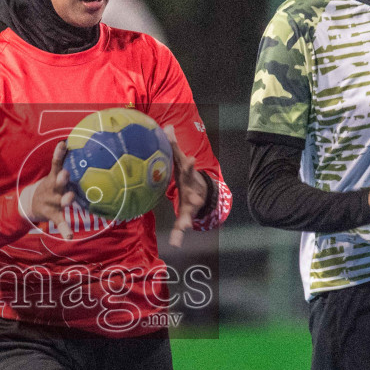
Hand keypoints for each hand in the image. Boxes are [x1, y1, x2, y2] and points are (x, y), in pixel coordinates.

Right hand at [17, 141, 73, 240]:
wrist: (30, 204)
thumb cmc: (50, 187)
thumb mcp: (54, 175)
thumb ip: (63, 162)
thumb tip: (73, 143)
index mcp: (53, 178)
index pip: (56, 163)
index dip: (59, 154)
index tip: (63, 144)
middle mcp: (52, 189)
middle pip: (57, 182)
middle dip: (61, 178)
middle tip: (66, 174)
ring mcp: (52, 202)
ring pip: (60, 201)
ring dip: (65, 199)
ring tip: (70, 198)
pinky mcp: (52, 215)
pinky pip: (60, 222)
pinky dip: (65, 230)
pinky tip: (69, 238)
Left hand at [164, 124, 209, 247]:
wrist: (202, 192)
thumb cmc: (185, 175)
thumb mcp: (180, 161)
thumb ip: (173, 146)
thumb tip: (167, 126)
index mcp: (188, 177)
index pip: (188, 170)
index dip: (189, 165)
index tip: (191, 159)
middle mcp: (192, 191)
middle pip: (193, 194)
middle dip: (195, 197)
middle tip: (197, 200)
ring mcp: (190, 205)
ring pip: (190, 212)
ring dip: (188, 219)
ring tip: (186, 226)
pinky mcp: (187, 215)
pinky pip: (181, 225)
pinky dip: (178, 235)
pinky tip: (175, 243)